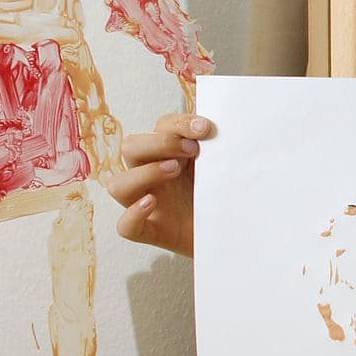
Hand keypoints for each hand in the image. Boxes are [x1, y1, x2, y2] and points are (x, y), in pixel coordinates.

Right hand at [107, 110, 213, 256]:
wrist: (238, 232)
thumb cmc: (226, 197)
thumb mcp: (223, 167)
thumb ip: (216, 146)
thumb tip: (216, 126)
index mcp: (170, 155)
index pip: (160, 127)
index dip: (179, 123)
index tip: (205, 129)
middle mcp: (154, 176)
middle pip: (130, 147)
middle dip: (159, 143)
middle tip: (192, 150)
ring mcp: (149, 204)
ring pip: (117, 185)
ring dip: (144, 172)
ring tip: (174, 171)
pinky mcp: (153, 232)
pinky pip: (125, 227)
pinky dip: (133, 214)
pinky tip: (152, 203)